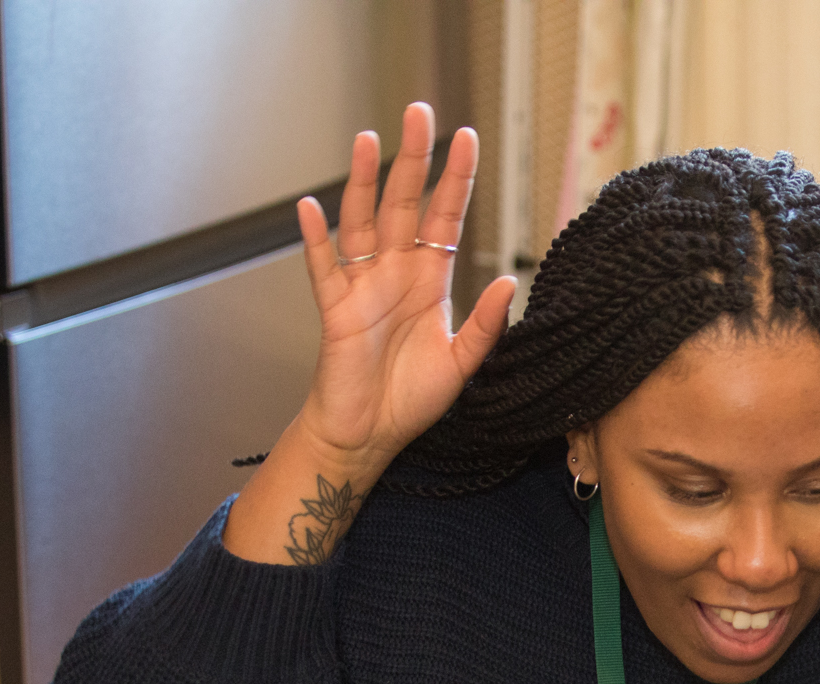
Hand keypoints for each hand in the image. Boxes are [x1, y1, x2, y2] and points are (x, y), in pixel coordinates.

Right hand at [224, 103, 517, 565]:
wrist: (370, 435)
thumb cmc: (411, 400)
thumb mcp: (463, 363)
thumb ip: (486, 324)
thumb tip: (507, 284)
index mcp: (430, 281)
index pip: (445, 217)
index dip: (456, 179)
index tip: (467, 139)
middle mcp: (395, 273)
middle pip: (404, 204)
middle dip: (413, 159)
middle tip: (420, 113)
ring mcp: (362, 286)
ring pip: (363, 221)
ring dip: (365, 181)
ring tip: (370, 140)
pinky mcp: (334, 308)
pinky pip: (323, 266)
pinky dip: (316, 238)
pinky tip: (312, 206)